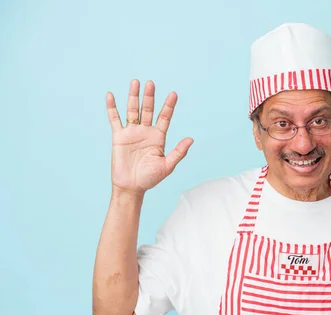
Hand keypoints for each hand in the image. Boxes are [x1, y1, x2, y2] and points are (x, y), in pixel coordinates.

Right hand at [106, 79, 193, 194]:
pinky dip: (112, 108)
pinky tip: (110, 96)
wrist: (131, 187)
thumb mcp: (167, 166)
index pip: (165, 117)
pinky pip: (115, 119)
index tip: (173, 94)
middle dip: (150, 97)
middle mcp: (146, 132)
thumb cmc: (150, 178)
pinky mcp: (119, 136)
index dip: (169, 106)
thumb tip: (191, 139)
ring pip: (132, 110)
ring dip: (133, 97)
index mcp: (159, 137)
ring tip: (135, 82)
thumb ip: (178, 152)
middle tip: (151, 83)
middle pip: (148, 110)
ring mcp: (132, 132)